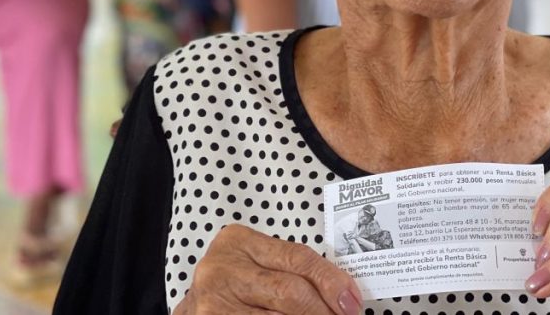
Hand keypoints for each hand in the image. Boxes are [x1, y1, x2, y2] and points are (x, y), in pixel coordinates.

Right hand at [173, 224, 361, 314]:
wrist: (197, 308)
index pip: (298, 258)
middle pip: (290, 291)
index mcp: (238, 242)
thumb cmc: (232, 285)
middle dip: (324, 310)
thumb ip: (292, 271)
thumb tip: (342, 293)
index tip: (351, 301)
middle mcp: (221, 270)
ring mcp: (212, 302)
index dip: (332, 282)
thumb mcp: (258, 265)